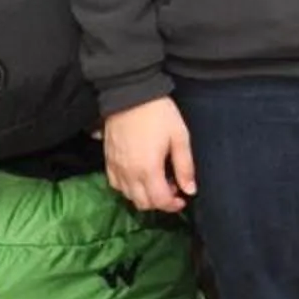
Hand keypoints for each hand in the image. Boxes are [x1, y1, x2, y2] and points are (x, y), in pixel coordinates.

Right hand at [104, 96, 195, 212]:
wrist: (130, 93)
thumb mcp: (179, 137)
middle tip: (171, 188)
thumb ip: (185, 167)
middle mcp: (129, 172)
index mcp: (148, 169)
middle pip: (143, 203)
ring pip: (128, 196)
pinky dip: (128, 188)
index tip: (182, 198)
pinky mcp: (108, 160)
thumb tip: (190, 189)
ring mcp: (116, 167)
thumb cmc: (158, 113)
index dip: (173, 205)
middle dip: (159, 202)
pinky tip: (138, 176)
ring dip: (144, 196)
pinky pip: (115, 184)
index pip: (160, 201)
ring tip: (156, 180)